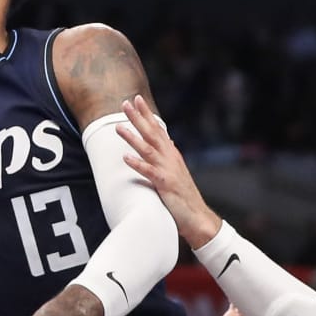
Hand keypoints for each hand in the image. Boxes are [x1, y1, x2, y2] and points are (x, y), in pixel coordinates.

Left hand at [117, 95, 221, 247]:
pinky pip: (149, 172)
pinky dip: (137, 164)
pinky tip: (125, 158)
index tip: (137, 99)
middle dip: (138, 118)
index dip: (147, 114)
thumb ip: (171, 155)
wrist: (197, 217)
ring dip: (132, 137)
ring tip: (118, 127)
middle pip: (152, 134)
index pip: (158, 129)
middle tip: (125, 103)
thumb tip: (169, 140)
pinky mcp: (165, 184)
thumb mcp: (178, 170)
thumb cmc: (184, 195)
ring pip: (147, 149)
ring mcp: (168, 170)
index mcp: (171, 154)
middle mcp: (170, 158)